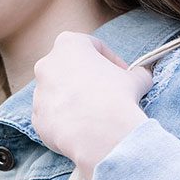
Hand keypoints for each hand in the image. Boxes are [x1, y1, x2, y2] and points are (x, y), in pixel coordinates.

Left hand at [31, 30, 153, 179]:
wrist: (100, 134)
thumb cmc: (117, 98)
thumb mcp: (136, 79)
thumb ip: (137, 73)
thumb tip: (142, 76)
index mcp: (69, 44)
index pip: (93, 47)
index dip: (112, 61)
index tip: (124, 76)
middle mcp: (47, 65)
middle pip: (70, 71)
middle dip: (87, 82)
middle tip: (106, 97)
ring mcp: (39, 94)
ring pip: (59, 96)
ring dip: (75, 103)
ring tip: (94, 118)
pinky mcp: (38, 121)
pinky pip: (53, 119)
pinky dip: (66, 124)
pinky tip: (82, 131)